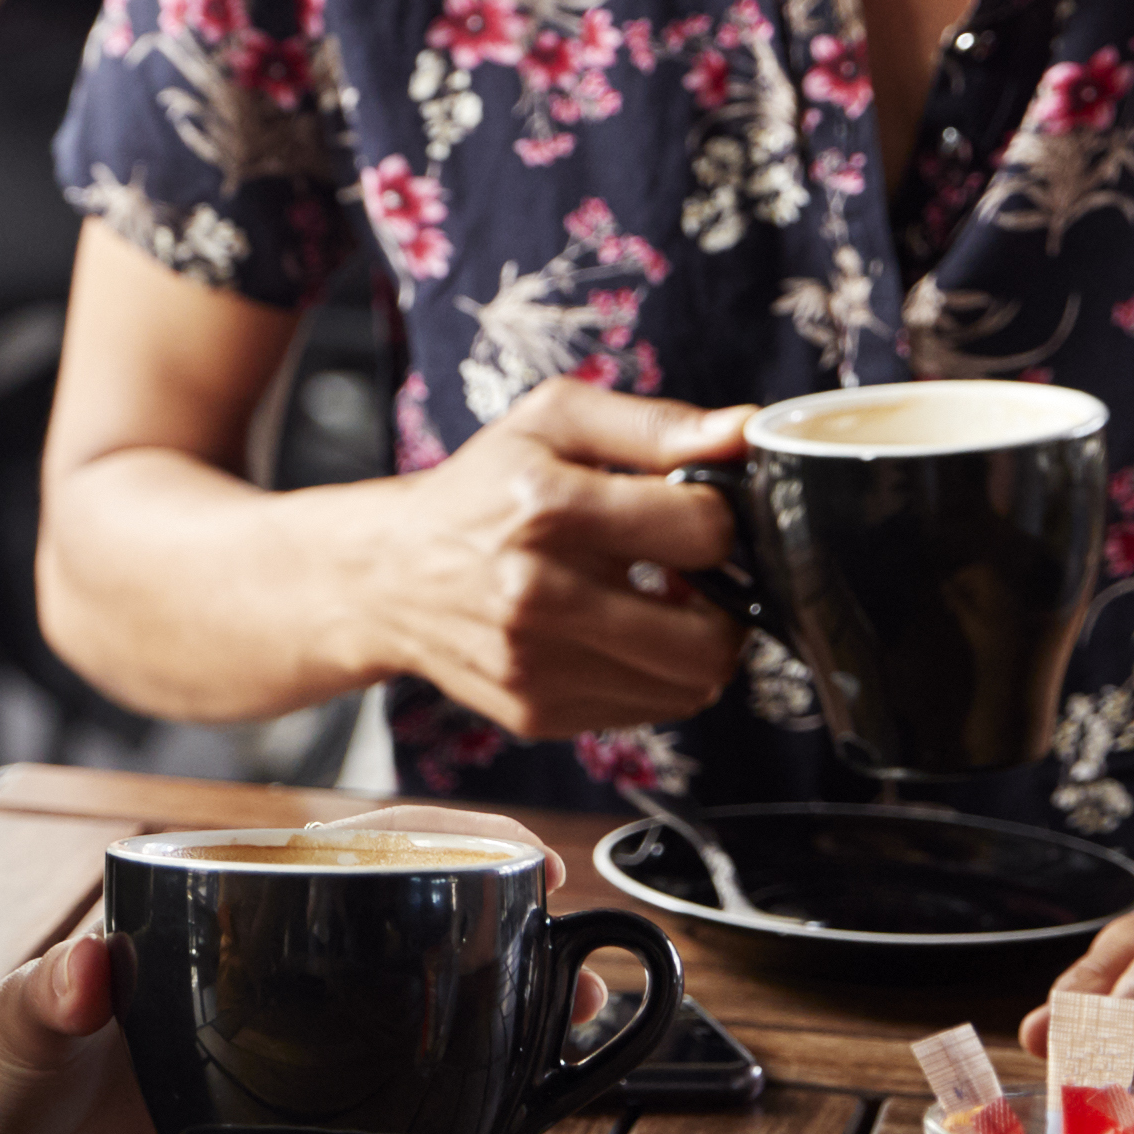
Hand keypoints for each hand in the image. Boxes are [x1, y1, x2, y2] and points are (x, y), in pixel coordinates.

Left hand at [0, 806, 583, 1133]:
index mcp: (227, 926)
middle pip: (421, 957)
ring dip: (502, 1071)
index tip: (534, 866)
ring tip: (548, 1113)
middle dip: (516, 972)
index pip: (353, 861)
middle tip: (580, 1000)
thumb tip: (82, 970)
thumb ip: (44, 996)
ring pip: (426, 1050)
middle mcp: (280, 985)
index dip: (453, 852)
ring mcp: (296, 1063)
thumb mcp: (17, 1027)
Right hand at [352, 381, 752, 736]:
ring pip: (691, 684)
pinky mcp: (537, 710)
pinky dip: (654, 675)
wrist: (388, 572)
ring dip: (698, 645)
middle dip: (727, 603)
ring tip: (665, 605)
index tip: (695, 513)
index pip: (704, 530)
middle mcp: (537, 593)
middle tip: (697, 574)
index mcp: (547, 506)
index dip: (720, 519)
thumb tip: (745, 432)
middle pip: (711, 636)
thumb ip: (654, 425)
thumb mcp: (553, 423)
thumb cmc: (479, 489)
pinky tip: (621, 635)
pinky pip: (649, 709)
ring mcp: (536, 664)